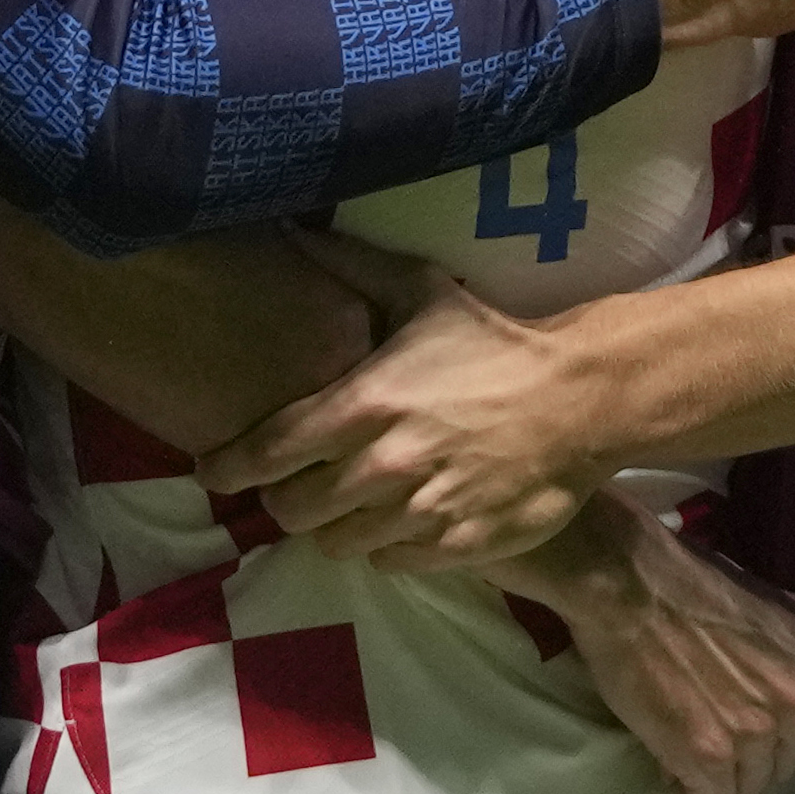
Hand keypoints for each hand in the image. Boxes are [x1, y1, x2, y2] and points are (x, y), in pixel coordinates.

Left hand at [213, 231, 621, 562]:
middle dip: (287, 497)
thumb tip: (291, 230)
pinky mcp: (453, 547)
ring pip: (336, 543)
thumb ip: (352, 267)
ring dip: (336, 525)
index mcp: (364, 405)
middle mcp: (381, 466)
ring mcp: (418, 512)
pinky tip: (399, 520)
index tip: (213, 470)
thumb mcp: (424, 293)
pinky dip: (385, 546)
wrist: (581, 399)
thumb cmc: (495, 345)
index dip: (228, 467)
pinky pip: (388, 563)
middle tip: (302, 481)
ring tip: (352, 503)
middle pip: (291, 509)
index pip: (266, 453)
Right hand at [489, 497, 794, 793]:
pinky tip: (671, 760)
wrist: (629, 588)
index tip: (781, 728)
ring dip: (719, 776)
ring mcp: (754, 734)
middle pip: (790, 767)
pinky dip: (690, 792)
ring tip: (687, 740)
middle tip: (716, 727)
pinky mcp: (707, 758)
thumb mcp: (767, 597)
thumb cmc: (694, 583)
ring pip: (750, 790)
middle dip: (755, 756)